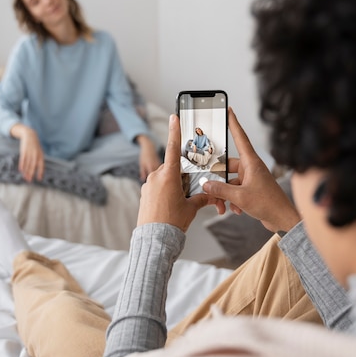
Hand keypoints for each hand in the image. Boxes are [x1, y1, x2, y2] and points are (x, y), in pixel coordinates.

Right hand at [10, 124, 44, 181]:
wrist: (30, 135)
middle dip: (31, 174)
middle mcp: (36, 154)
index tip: (39, 179)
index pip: (41, 165)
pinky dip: (22, 165)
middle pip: (33, 166)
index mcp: (41, 155)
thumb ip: (39, 160)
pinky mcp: (24, 151)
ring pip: (28, 164)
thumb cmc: (34, 146)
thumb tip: (39, 170)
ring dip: (26, 171)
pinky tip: (21, 170)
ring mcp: (30, 152)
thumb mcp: (39, 152)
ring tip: (25, 177)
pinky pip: (23, 159)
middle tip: (29, 180)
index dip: (40, 172)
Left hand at [137, 115, 217, 231]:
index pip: (173, 148)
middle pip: (173, 169)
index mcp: (168, 175)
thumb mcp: (191, 208)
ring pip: (165, 179)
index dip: (175, 131)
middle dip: (183, 177)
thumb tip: (211, 195)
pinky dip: (166, 193)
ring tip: (179, 204)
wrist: (154, 240)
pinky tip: (170, 206)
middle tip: (189, 192)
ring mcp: (148, 185)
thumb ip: (201, 197)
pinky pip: (157, 188)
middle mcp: (156, 176)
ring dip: (174, 187)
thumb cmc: (172, 223)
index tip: (174, 116)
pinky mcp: (144, 194)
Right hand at [201, 108, 300, 232]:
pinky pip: (235, 191)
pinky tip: (234, 209)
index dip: (233, 123)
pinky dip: (232, 200)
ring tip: (222, 205)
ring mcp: (251, 178)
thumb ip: (220, 190)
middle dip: (218, 179)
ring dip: (224, 194)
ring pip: (230, 181)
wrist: (282, 219)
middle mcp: (251, 168)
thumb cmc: (269, 204)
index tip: (228, 110)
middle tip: (209, 185)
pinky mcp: (251, 189)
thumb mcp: (239, 197)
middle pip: (227, 166)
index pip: (239, 137)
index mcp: (251, 162)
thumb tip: (206, 185)